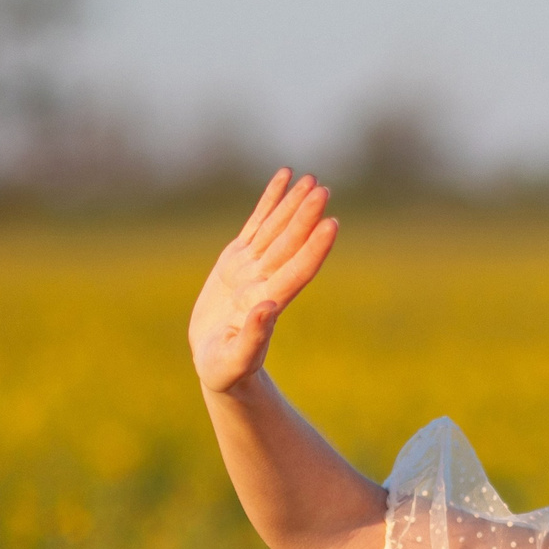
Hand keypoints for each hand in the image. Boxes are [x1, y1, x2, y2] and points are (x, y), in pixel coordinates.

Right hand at [187, 169, 337, 394]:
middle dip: (305, 217)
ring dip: (294, 204)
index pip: (297, 272)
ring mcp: (253, 268)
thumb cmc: (224, 372)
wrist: (216, 362)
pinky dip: (270, 200)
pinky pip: (257, 223)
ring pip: (277, 229)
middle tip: (323, 190)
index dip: (314, 249)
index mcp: (266, 304)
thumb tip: (269, 308)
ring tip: (311, 180)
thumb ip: (252, 339)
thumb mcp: (232, 362)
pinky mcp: (238, 260)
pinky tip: (285, 176)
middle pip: (289, 245)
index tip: (332, 225)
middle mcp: (265, 281)